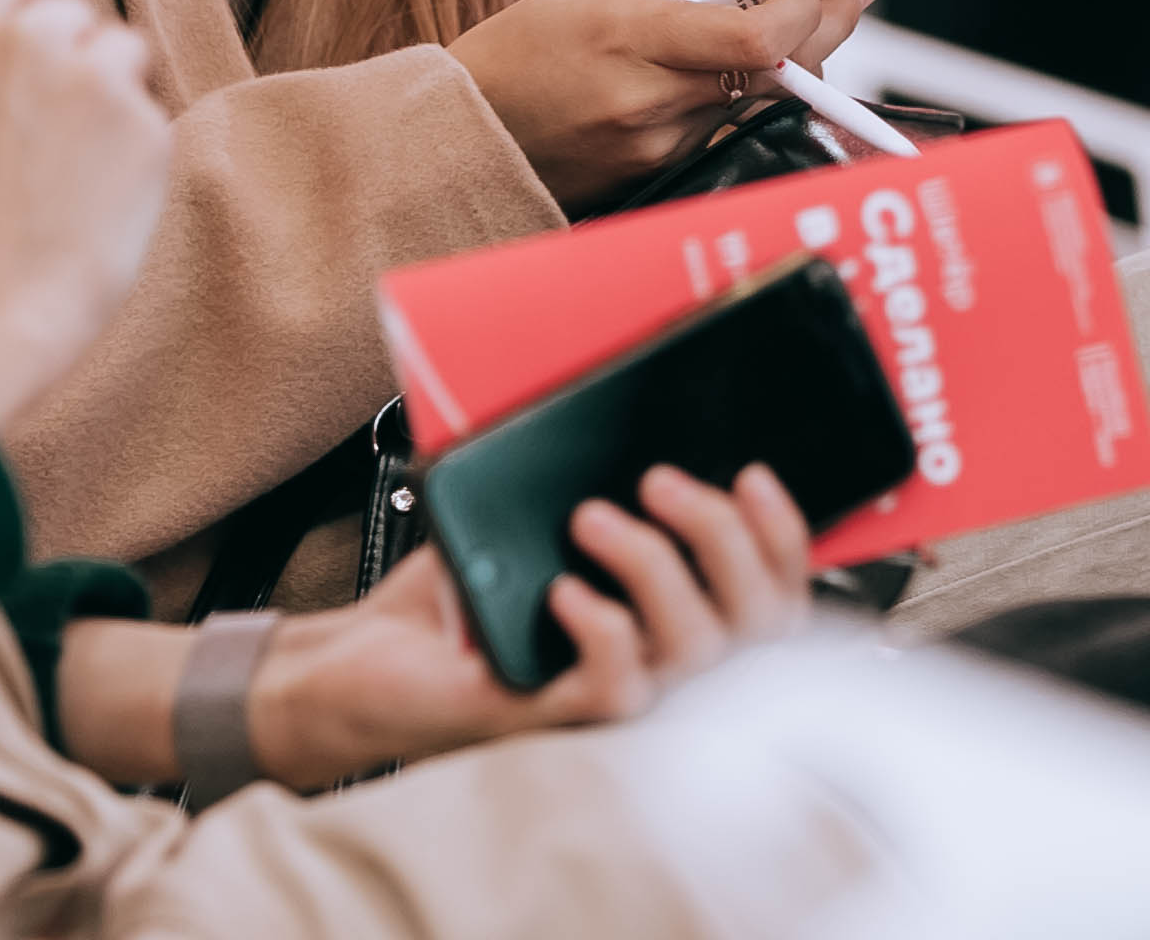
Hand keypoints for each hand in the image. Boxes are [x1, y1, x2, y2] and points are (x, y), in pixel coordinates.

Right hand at [0, 0, 169, 431]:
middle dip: (66, 55)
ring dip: (108, 91)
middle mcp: (25, 36)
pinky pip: (148, 116)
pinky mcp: (144, 125)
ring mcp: (91, 76)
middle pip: (70, 10)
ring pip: (122, 51)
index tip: (20, 44)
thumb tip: (10, 26)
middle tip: (39, 135)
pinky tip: (94, 201)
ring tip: (69, 167)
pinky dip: (132, 150)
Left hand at [247, 464, 816, 783]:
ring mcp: (611, 707)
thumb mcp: (533, 521)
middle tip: (659, 481)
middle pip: (758, 629)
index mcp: (674, 625)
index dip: (784, 540)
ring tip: (591, 517)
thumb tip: (636, 424)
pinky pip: (614, 693)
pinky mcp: (551, 724)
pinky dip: (602, 629)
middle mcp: (661, 673)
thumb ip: (591, 488)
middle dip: (723, 538)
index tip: (754, 474)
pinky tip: (563, 590)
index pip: (775, 600)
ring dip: (655, 568)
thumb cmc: (456, 596)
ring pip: (695, 656)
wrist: (364, 660)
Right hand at [452, 0, 882, 209]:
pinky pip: (727, 123)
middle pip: (780, 71)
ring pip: (762, 99)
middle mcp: (652, 100)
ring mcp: (659, 145)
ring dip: (797, 57)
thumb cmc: (515, 52)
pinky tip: (758, 62)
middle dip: (829, 23)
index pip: (757, 39)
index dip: (804, 7)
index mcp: (629, 37)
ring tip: (814, 12)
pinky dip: (750, 90)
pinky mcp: (660, 171)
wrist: (464, 135)